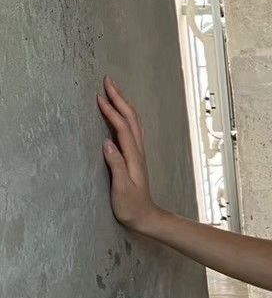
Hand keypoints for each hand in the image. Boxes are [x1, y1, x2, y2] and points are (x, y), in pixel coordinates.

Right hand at [97, 76, 157, 232]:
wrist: (146, 216)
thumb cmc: (131, 206)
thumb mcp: (121, 188)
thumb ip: (116, 165)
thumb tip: (107, 143)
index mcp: (133, 156)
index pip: (122, 128)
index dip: (111, 111)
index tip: (99, 97)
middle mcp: (138, 151)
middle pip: (130, 118)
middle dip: (119, 98)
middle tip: (108, 81)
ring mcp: (138, 153)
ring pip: (133, 122)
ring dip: (123, 104)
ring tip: (113, 90)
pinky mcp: (135, 156)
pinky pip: (132, 129)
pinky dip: (125, 116)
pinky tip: (121, 113)